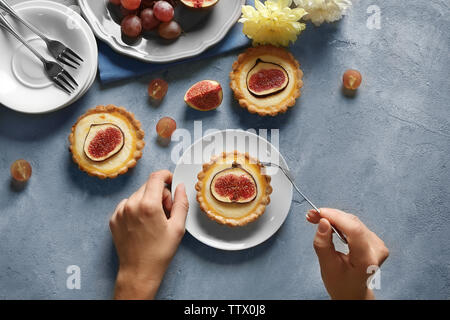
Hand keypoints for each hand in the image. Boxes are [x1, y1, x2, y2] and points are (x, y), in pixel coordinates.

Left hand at [109, 170, 188, 299]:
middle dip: (159, 194)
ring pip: (137, 195)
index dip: (166, 176)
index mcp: (148, 205)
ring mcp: (120, 212)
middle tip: (165, 212)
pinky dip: (136, 209)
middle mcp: (131, 205)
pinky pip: (127, 205)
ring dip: (147, 201)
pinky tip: (142, 224)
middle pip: (148, 186)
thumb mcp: (178, 227)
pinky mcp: (113, 219)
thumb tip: (180, 187)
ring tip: (153, 221)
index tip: (170, 180)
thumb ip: (181, 203)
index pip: (156, 177)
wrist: (139, 271)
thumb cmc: (159, 252)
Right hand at [306, 208, 388, 299]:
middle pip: (353, 223)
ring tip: (317, 218)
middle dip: (330, 216)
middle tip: (312, 215)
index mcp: (367, 260)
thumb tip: (323, 222)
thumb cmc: (341, 283)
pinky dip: (339, 221)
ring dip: (333, 217)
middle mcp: (376, 250)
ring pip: (352, 221)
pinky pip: (354, 224)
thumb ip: (323, 244)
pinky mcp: (373, 239)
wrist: (352, 291)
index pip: (354, 230)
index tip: (319, 213)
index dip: (335, 217)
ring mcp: (377, 244)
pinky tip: (328, 223)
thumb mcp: (327, 266)